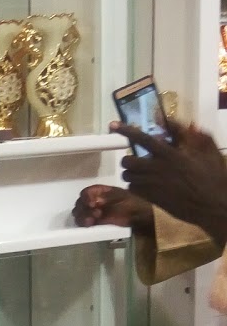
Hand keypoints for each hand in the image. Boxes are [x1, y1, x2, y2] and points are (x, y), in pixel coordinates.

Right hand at [73, 185, 153, 232]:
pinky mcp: (93, 222)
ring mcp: (92, 211)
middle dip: (84, 208)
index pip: (86, 192)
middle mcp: (93, 200)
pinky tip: (90, 224)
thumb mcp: (121, 198)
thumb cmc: (131, 205)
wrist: (139, 218)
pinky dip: (82, 223)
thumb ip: (107, 199)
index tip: (92, 204)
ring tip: (91, 221)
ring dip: (82, 216)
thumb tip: (94, 202)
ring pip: (78, 213)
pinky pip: (81, 222)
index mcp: (100, 191)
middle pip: (80, 203)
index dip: (86, 198)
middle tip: (96, 214)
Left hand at [116, 119, 226, 248]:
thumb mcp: (206, 150)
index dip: (127, 131)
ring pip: (128, 176)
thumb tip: (170, 120)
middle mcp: (157, 169)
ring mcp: (152, 185)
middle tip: (139, 160)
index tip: (113, 125)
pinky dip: (136, 186)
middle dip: (129, 159)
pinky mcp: (151, 199)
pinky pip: (132, 189)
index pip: (143, 139)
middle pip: (128, 160)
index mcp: (170, 155)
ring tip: (144, 173)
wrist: (213, 205)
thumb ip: (187, 133)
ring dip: (132, 173)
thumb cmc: (213, 176)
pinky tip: (147, 185)